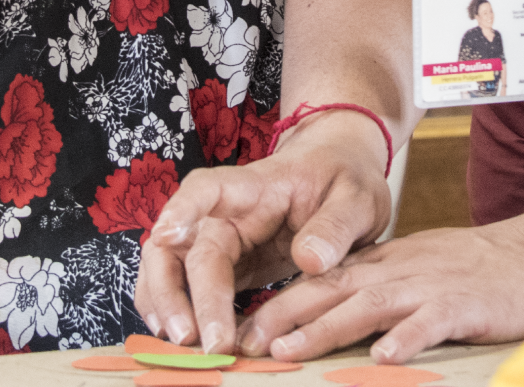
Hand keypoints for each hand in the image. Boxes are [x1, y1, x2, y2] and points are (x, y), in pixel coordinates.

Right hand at [134, 111, 392, 354]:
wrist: (339, 176)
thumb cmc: (343, 181)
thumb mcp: (357, 198)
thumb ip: (336, 226)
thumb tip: (309, 260)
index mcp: (257, 187)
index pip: (208, 188)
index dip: (183, 209)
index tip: (166, 235)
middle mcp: (226, 213)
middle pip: (182, 246)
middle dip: (178, 294)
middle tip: (194, 339)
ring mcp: (220, 239)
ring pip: (169, 266)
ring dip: (166, 305)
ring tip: (182, 346)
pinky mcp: (225, 266)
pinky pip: (184, 286)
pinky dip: (174, 310)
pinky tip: (181, 340)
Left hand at [235, 214, 523, 363]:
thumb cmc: (477, 269)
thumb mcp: (417, 268)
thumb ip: (376, 287)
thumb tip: (327, 313)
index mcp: (386, 263)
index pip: (322, 280)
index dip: (280, 304)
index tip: (245, 329)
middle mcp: (399, 270)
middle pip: (332, 290)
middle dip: (284, 316)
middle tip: (246, 342)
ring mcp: (430, 287)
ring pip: (368, 305)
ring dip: (325, 328)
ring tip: (289, 352)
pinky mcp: (464, 305)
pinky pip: (431, 323)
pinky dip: (407, 338)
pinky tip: (383, 357)